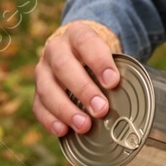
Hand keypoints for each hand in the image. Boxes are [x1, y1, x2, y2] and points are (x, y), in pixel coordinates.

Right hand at [33, 23, 120, 137]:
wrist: (75, 54)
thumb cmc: (96, 59)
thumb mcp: (107, 55)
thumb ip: (115, 71)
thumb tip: (128, 99)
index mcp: (76, 35)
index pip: (86, 42)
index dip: (99, 62)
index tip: (113, 82)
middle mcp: (55, 49)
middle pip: (63, 66)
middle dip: (83, 90)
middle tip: (101, 109)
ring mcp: (43, 71)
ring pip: (47, 89)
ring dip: (66, 109)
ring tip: (84, 125)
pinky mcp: (37, 92)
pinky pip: (38, 107)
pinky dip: (50, 120)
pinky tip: (63, 131)